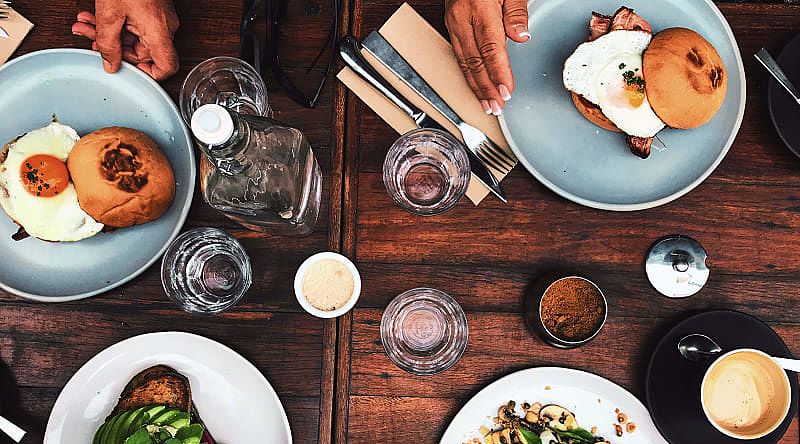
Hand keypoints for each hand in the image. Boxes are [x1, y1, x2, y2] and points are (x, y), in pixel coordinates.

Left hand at [71, 0, 179, 80]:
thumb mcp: (109, 15)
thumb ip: (108, 44)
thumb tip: (110, 64)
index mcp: (160, 32)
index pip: (167, 67)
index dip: (150, 75)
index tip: (130, 71)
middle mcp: (165, 27)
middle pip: (142, 51)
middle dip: (112, 47)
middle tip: (90, 40)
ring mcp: (159, 18)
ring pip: (133, 37)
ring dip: (107, 33)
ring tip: (85, 25)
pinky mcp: (152, 10)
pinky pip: (135, 24)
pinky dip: (115, 23)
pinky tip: (95, 17)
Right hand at [445, 0, 529, 114]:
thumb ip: (516, 11)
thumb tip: (521, 36)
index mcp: (480, 8)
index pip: (491, 48)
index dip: (498, 73)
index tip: (506, 91)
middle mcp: (462, 18)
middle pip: (474, 61)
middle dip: (485, 87)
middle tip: (496, 106)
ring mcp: (453, 23)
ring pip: (463, 62)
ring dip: (475, 86)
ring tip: (486, 103)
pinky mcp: (450, 25)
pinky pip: (458, 55)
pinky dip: (467, 74)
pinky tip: (474, 85)